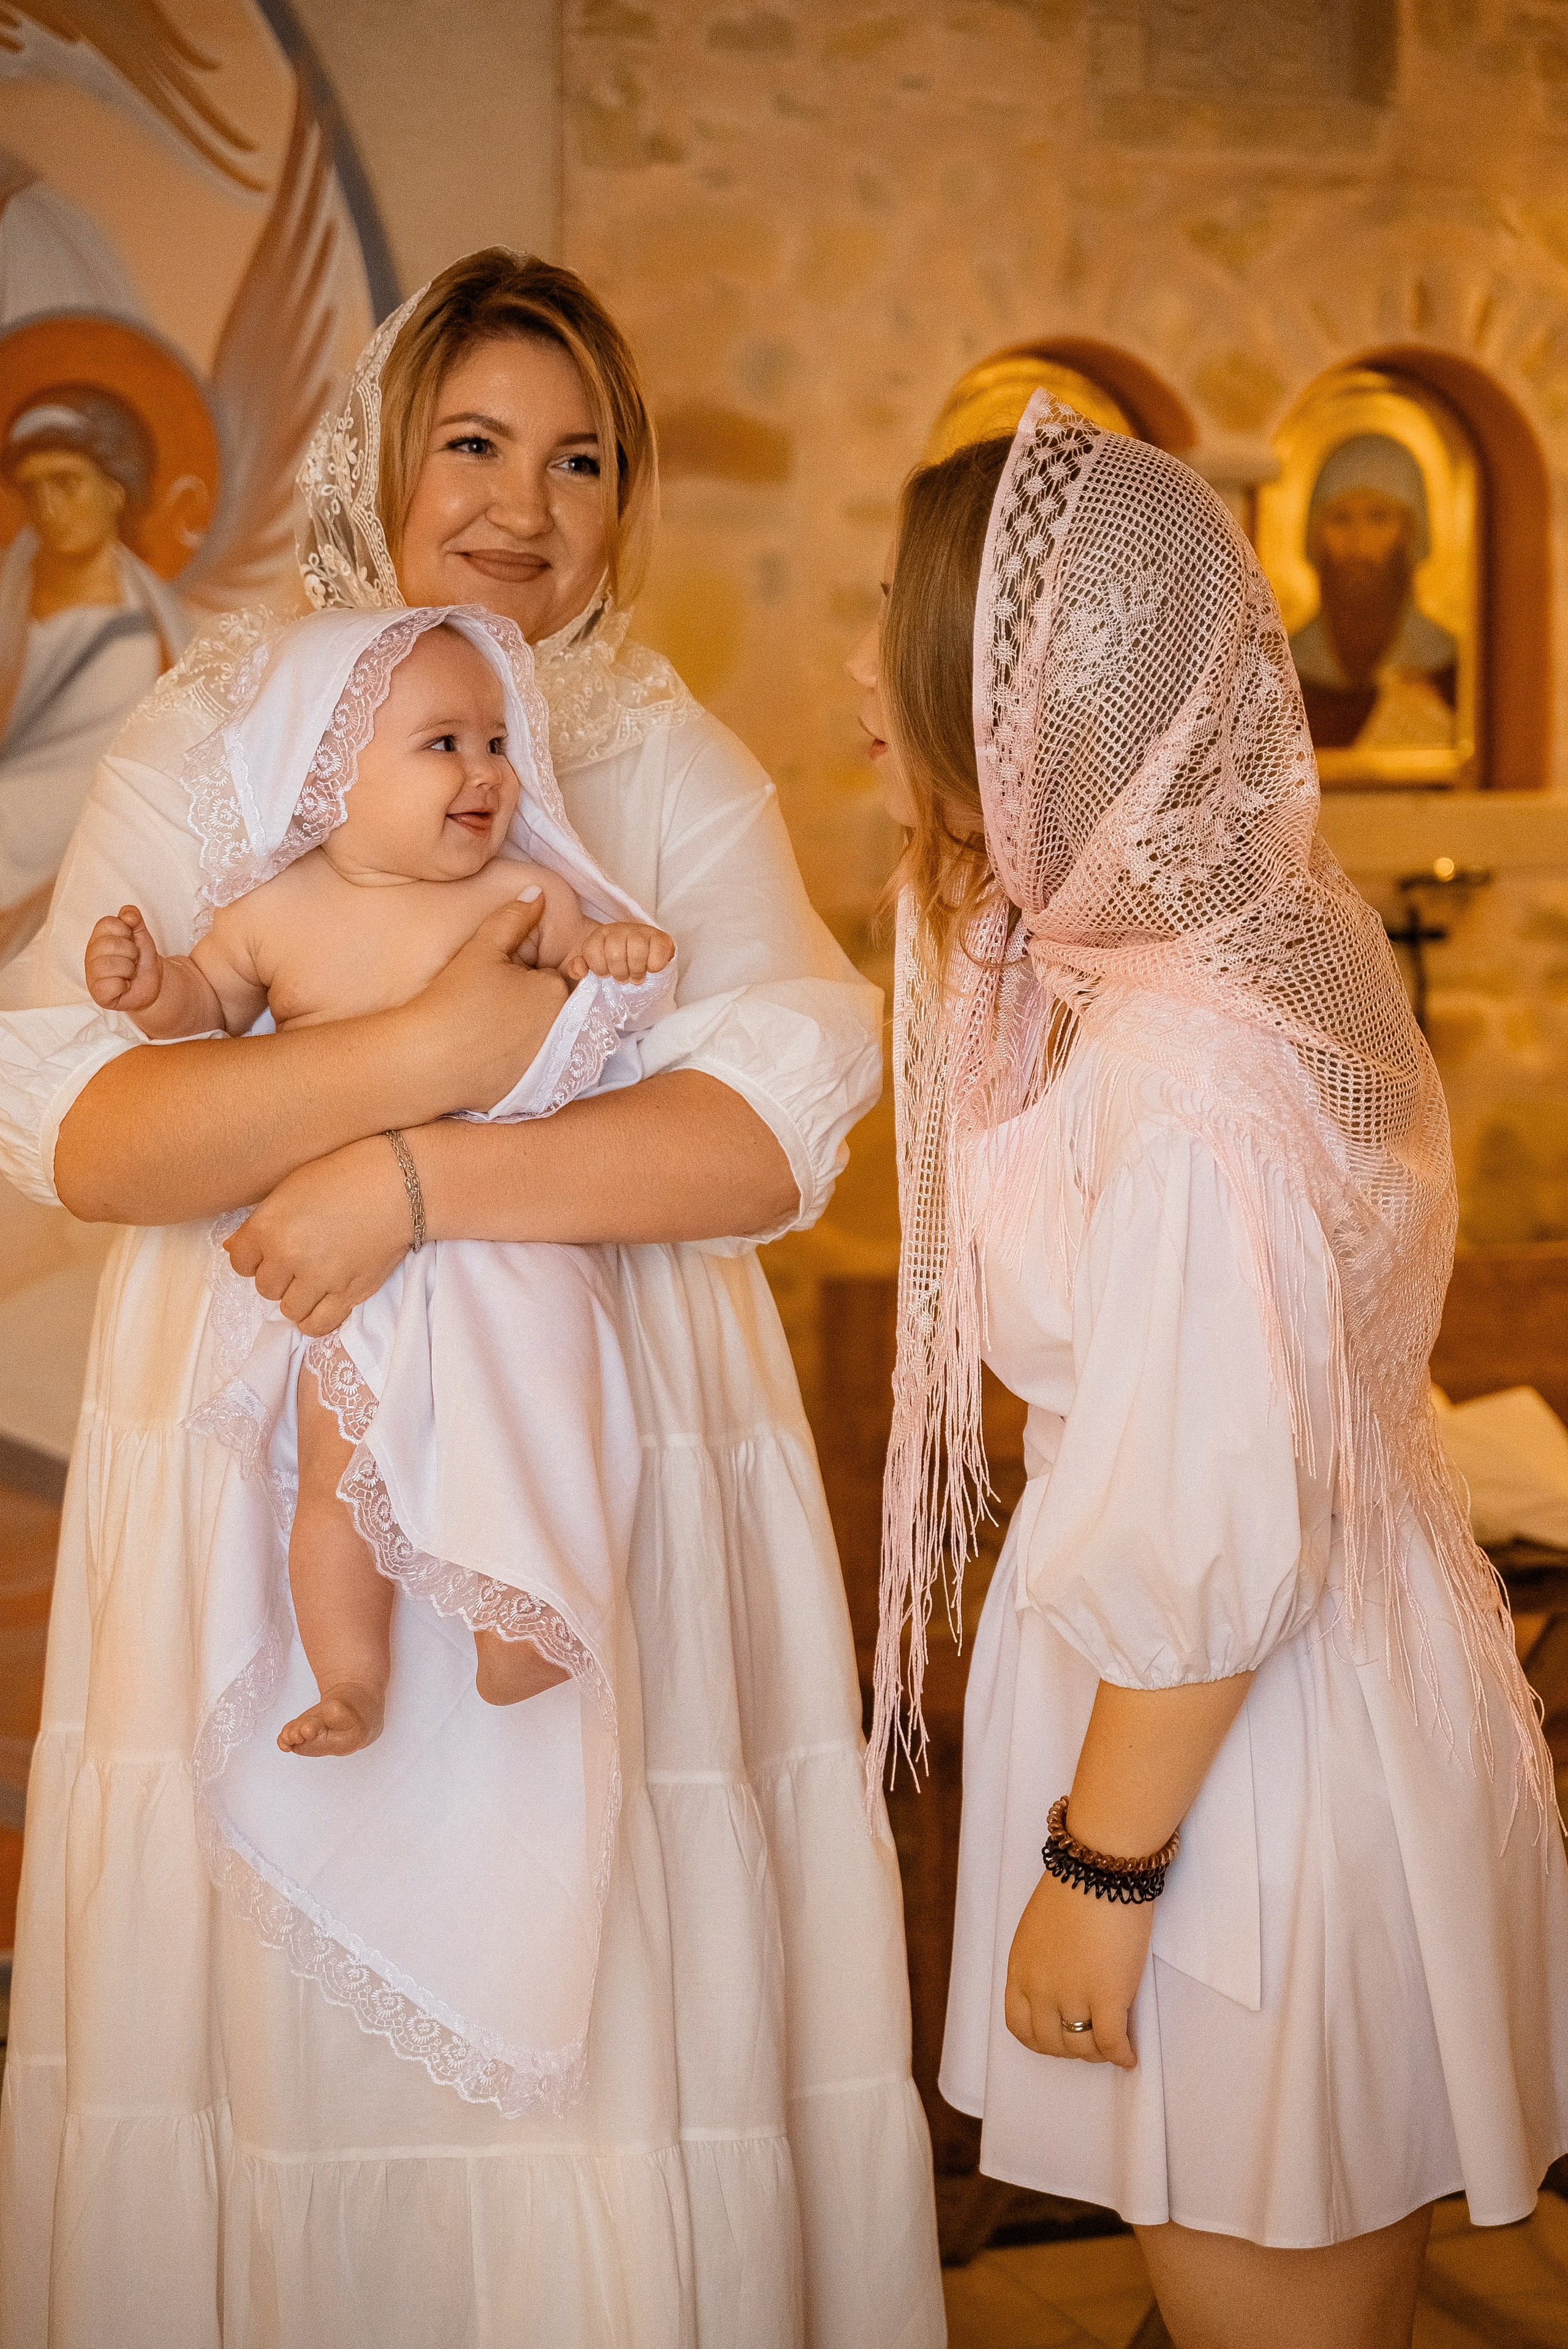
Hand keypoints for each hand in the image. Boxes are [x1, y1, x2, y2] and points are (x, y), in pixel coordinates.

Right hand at [86, 904, 162, 1011]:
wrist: (152, 983)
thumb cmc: (141, 959)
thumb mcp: (141, 935)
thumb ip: (134, 919)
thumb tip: (128, 913)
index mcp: (98, 937)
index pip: (108, 923)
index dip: (127, 932)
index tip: (130, 941)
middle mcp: (91, 954)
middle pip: (111, 944)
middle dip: (131, 952)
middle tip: (132, 959)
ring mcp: (92, 974)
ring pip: (112, 965)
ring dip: (129, 969)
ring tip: (129, 973)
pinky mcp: (97, 993)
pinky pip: (113, 985)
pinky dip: (125, 986)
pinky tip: (124, 986)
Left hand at [225, 1133, 413, 1334]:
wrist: (398, 1185)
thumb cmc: (344, 1175)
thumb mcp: (292, 1188)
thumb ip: (261, 1222)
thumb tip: (234, 1248)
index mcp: (268, 1227)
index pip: (240, 1262)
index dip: (253, 1257)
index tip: (269, 1250)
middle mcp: (288, 1256)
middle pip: (264, 1287)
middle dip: (277, 1275)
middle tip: (298, 1259)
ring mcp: (319, 1278)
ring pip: (289, 1309)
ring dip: (296, 1297)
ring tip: (311, 1280)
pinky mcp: (348, 1294)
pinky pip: (318, 1324)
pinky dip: (313, 1319)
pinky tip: (319, 1304)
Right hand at [409, 898, 569, 1111]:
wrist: (425, 1060)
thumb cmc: (453, 999)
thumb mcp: (483, 948)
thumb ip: (514, 917)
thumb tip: (537, 895)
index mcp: (557, 992)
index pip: (560, 977)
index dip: (531, 977)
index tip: (504, 985)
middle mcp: (566, 1030)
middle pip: (558, 1009)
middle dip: (535, 1005)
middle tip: (494, 1008)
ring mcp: (552, 1064)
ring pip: (550, 1038)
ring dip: (531, 1033)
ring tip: (491, 1031)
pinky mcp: (536, 1089)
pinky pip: (536, 1067)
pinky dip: (520, 1060)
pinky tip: (490, 1054)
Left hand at [561, 921, 674, 984]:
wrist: (643, 958)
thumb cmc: (615, 964)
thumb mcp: (592, 965)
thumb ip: (578, 967)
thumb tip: (579, 970)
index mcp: (600, 934)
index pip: (592, 951)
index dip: (599, 969)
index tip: (606, 973)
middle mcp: (620, 929)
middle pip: (615, 955)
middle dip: (619, 973)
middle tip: (624, 977)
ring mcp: (641, 931)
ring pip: (636, 954)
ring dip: (637, 971)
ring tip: (637, 976)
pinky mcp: (661, 938)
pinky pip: (658, 952)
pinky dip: (655, 966)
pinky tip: (652, 969)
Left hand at [1003, 1865, 1153, 2068]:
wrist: (1099, 1870)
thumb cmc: (1073, 1887)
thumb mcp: (1038, 1929)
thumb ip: (1041, 1962)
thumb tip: (1059, 1981)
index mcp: (1021, 1970)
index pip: (1020, 2026)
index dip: (1041, 2040)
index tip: (1058, 2038)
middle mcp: (1042, 1989)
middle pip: (1051, 2042)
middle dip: (1070, 2048)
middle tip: (1089, 2043)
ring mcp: (1073, 1995)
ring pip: (1082, 2046)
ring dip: (1096, 2053)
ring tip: (1110, 2047)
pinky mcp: (1108, 1996)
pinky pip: (1111, 2042)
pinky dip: (1121, 2055)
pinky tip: (1130, 2056)